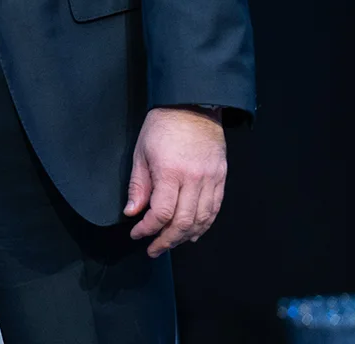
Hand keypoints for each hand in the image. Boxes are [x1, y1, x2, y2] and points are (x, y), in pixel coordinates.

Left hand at [125, 105, 226, 256]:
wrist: (193, 105)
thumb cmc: (163, 126)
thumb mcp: (141, 152)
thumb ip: (138, 185)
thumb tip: (132, 212)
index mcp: (171, 172)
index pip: (162, 212)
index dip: (148, 229)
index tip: (137, 234)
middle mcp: (194, 179)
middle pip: (183, 222)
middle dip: (166, 240)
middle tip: (153, 249)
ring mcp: (211, 179)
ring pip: (202, 219)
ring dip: (185, 236)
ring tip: (170, 243)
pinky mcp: (221, 178)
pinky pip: (215, 209)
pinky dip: (204, 225)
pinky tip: (193, 232)